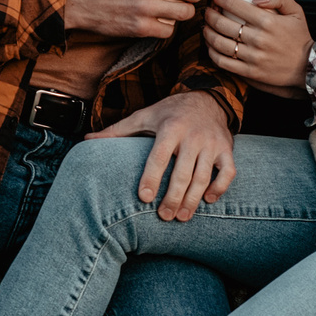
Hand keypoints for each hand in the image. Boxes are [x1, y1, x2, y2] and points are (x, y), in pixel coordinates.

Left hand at [88, 89, 234, 220]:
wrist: (207, 98)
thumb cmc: (169, 112)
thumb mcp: (143, 116)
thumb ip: (117, 131)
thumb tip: (87, 140)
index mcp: (170, 127)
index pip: (159, 155)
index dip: (152, 177)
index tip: (144, 197)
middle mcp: (193, 135)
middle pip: (183, 172)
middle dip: (173, 198)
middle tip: (163, 216)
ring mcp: (212, 143)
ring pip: (204, 177)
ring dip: (193, 200)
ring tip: (181, 217)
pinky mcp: (227, 149)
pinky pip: (228, 172)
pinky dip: (220, 188)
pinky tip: (208, 201)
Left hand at [203, 0, 311, 94]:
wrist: (307, 67)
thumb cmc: (300, 38)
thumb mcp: (297, 12)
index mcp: (268, 22)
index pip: (235, 6)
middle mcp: (258, 39)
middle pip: (223, 24)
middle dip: (210, 14)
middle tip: (208, 11)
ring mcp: (253, 57)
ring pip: (219, 43)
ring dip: (207, 33)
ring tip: (205, 27)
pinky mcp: (250, 72)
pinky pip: (224, 62)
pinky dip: (212, 53)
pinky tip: (210, 46)